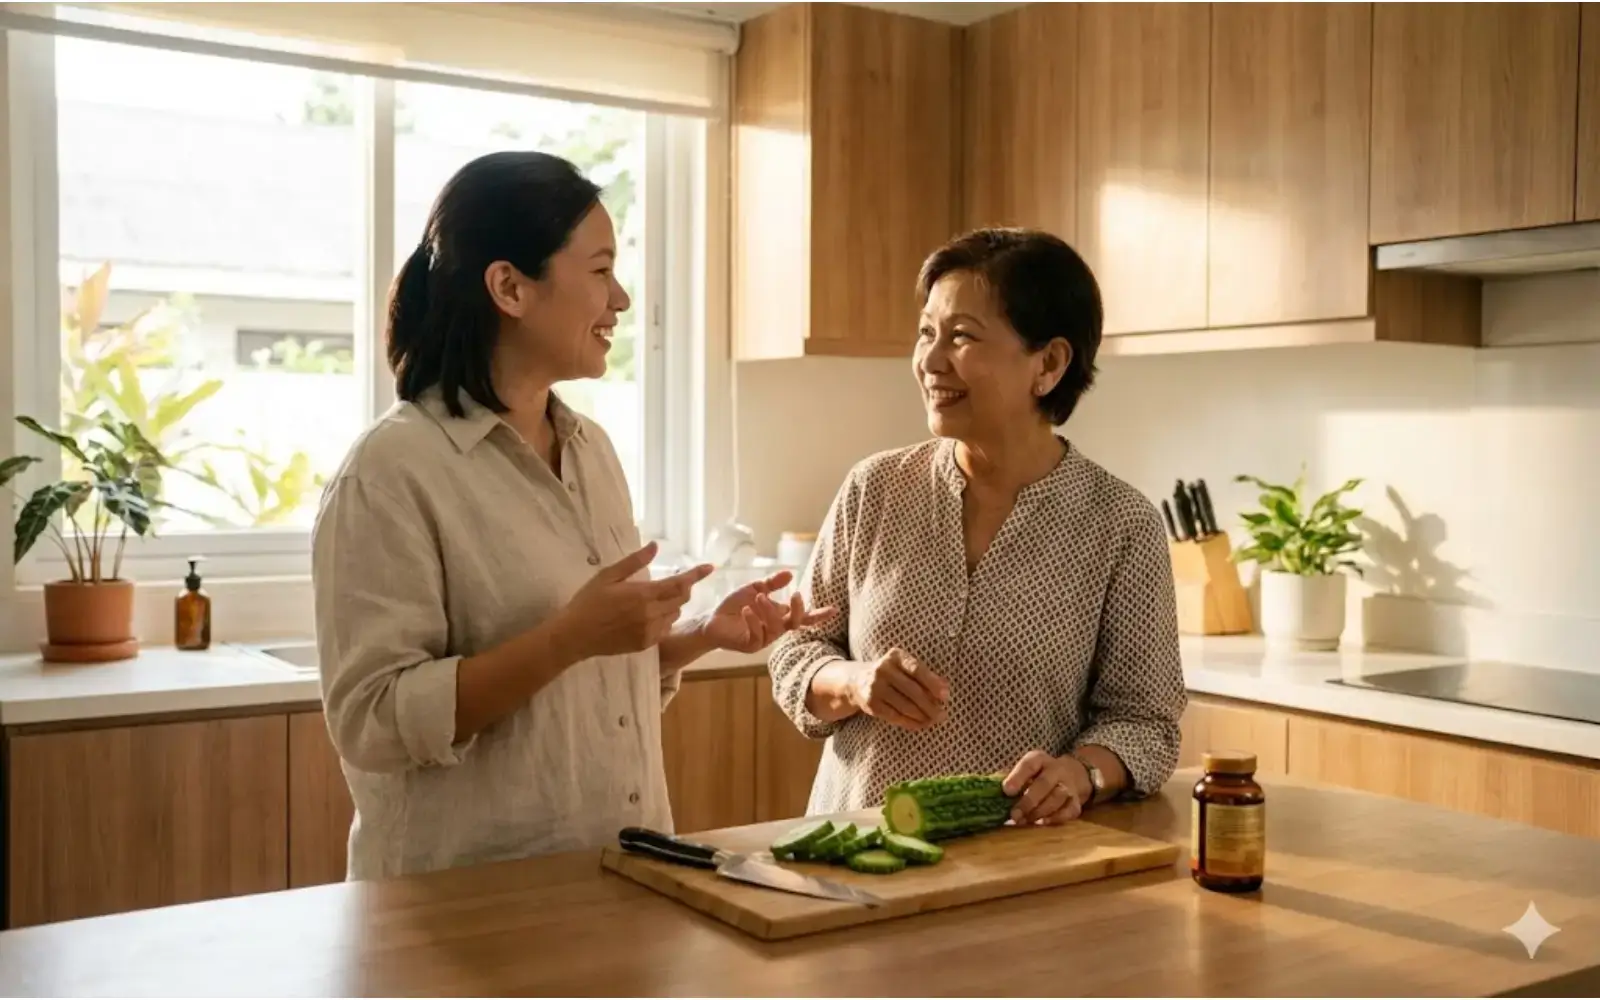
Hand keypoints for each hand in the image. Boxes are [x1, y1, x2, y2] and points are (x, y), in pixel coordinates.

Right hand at [557, 542, 713, 659]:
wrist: (575, 636)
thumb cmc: (588, 601)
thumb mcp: (608, 575)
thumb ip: (634, 561)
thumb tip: (655, 546)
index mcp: (643, 594)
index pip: (679, 583)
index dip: (696, 574)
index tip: (710, 567)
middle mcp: (651, 614)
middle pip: (682, 598)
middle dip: (683, 587)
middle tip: (674, 580)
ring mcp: (650, 631)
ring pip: (675, 614)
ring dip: (673, 603)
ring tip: (654, 598)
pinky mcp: (646, 644)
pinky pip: (666, 628)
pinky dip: (665, 618)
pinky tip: (649, 614)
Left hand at [701, 570, 837, 653]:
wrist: (711, 619)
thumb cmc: (734, 606)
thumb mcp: (754, 588)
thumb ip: (772, 583)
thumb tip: (790, 573)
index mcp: (779, 616)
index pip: (803, 617)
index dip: (818, 615)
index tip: (834, 609)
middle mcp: (775, 629)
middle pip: (795, 623)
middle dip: (797, 610)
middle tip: (795, 595)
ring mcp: (764, 639)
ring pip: (776, 627)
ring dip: (769, 611)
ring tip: (758, 598)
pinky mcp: (750, 645)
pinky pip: (758, 635)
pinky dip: (753, 621)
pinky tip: (747, 610)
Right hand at [847, 647, 949, 729]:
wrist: (858, 681)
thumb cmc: (892, 674)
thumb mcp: (905, 668)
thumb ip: (926, 676)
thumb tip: (945, 688)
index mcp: (895, 656)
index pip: (916, 669)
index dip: (932, 683)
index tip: (945, 696)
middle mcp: (882, 669)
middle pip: (912, 690)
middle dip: (930, 705)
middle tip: (942, 715)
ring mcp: (875, 687)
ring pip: (905, 706)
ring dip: (923, 716)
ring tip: (933, 720)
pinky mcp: (871, 704)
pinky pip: (895, 716)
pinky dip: (911, 722)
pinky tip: (920, 724)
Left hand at [1002, 750, 1091, 825]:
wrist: (1074, 773)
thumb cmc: (1040, 774)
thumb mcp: (1026, 770)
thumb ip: (1010, 779)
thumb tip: (989, 792)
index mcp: (1039, 759)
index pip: (1028, 765)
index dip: (1017, 777)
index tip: (1006, 791)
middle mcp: (1056, 770)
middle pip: (1044, 784)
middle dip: (1028, 801)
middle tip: (1014, 815)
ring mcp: (1068, 785)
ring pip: (1057, 798)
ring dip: (1040, 811)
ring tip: (1025, 821)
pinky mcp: (1076, 802)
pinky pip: (1069, 811)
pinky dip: (1056, 818)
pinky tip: (1042, 823)